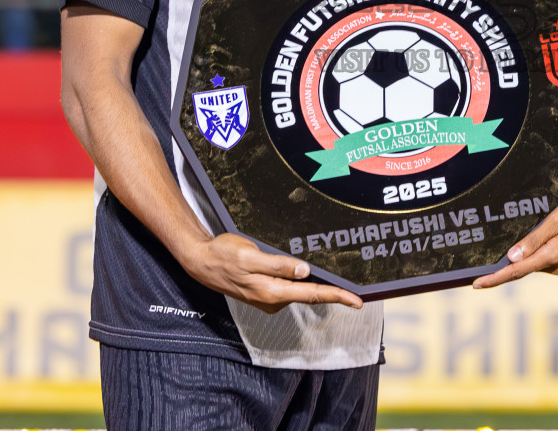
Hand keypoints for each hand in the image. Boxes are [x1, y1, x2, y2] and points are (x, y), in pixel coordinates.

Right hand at [176, 233, 363, 313]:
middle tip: (355, 293)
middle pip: (309, 295)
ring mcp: (268, 297)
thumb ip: (277, 265)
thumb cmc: (224, 256)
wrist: (201, 262)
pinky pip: (288, 288)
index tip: (356, 301)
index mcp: (271, 291)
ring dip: (315, 286)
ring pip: (299, 291)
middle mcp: (272, 299)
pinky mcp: (264, 292)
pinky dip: (300, 283)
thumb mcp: (250, 256)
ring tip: (333, 281)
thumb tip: (303, 271)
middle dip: (332, 293)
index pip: (311, 294)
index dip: (336, 297)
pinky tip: (304, 275)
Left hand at [471, 194, 557, 288]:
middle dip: (510, 263)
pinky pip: (547, 259)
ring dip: (527, 254)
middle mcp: (557, 267)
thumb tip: (512, 258)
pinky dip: (539, 252)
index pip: (516, 271)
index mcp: (552, 256)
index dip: (495, 278)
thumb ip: (534, 240)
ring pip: (536, 262)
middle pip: (525, 267)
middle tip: (492, 257)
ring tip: (534, 234)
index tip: (477, 284)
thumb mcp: (557, 220)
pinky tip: (543, 238)